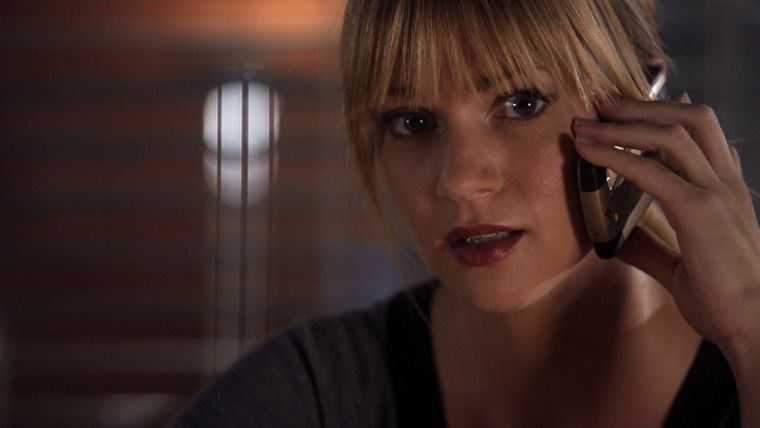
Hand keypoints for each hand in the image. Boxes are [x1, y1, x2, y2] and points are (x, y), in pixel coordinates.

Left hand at [571, 96, 759, 362]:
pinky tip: (589, 151)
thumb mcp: (681, 267)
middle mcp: (724, 184)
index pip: (700, 134)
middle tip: (600, 104)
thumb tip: (618, 240)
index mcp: (724, 192)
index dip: (663, 114)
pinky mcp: (701, 212)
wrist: (756, 328)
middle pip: (689, 119)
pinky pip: (652, 172)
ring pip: (670, 135)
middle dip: (641, 106)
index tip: (626, 112)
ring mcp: (716, 194)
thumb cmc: (725, 301)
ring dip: (622, 124)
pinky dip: (615, 155)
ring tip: (586, 122)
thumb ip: (651, 248)